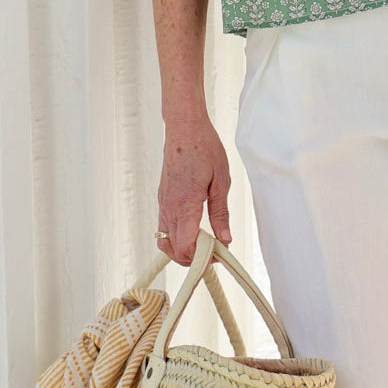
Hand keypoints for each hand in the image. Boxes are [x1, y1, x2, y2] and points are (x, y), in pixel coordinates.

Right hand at [157, 105, 232, 264]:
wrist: (184, 129)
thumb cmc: (204, 149)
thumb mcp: (221, 180)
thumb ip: (220, 213)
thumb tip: (225, 239)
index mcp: (185, 204)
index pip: (186, 246)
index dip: (201, 258)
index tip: (218, 255)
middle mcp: (169, 207)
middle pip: (173, 249)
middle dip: (192, 259)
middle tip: (213, 254)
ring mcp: (163, 203)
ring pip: (165, 241)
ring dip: (182, 250)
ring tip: (204, 245)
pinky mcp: (162, 199)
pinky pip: (164, 227)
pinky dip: (176, 237)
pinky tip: (195, 231)